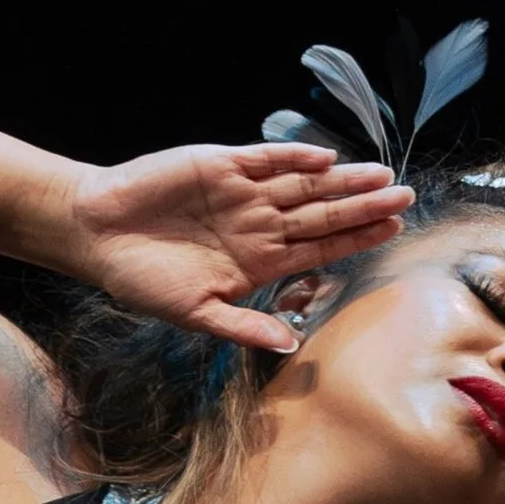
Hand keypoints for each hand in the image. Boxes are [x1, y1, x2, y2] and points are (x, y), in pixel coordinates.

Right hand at [61, 142, 412, 351]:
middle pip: (322, 213)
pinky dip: (293, 157)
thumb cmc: (144, 279)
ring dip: (342, 180)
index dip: (356, 240)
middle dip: (363, 207)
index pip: (320, 249)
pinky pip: (265, 159)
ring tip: (382, 175)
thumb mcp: (198, 314)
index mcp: (259, 261)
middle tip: (405, 198)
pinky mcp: (222, 164)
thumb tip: (289, 346)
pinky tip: (326, 159)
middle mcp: (259, 224)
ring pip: (303, 184)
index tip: (393, 233)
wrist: (99, 234)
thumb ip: (245, 327)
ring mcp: (243, 192)